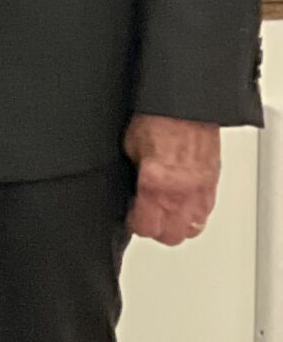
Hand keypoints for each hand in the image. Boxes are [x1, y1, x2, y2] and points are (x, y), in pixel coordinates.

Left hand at [124, 113, 221, 245]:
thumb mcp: (130, 147)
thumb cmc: (158, 118)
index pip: (146, 227)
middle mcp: (180, 192)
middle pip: (170, 236)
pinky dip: (193, 212)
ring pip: (190, 228)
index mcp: (155, 184)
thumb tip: (129, 187)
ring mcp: (200, 190)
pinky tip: (182, 202)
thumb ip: (132, 173)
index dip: (134, 224)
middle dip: (155, 229)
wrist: (186, 104)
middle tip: (146, 216)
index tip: (131, 217)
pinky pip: (204, 211)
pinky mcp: (212, 182)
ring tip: (165, 212)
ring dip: (176, 224)